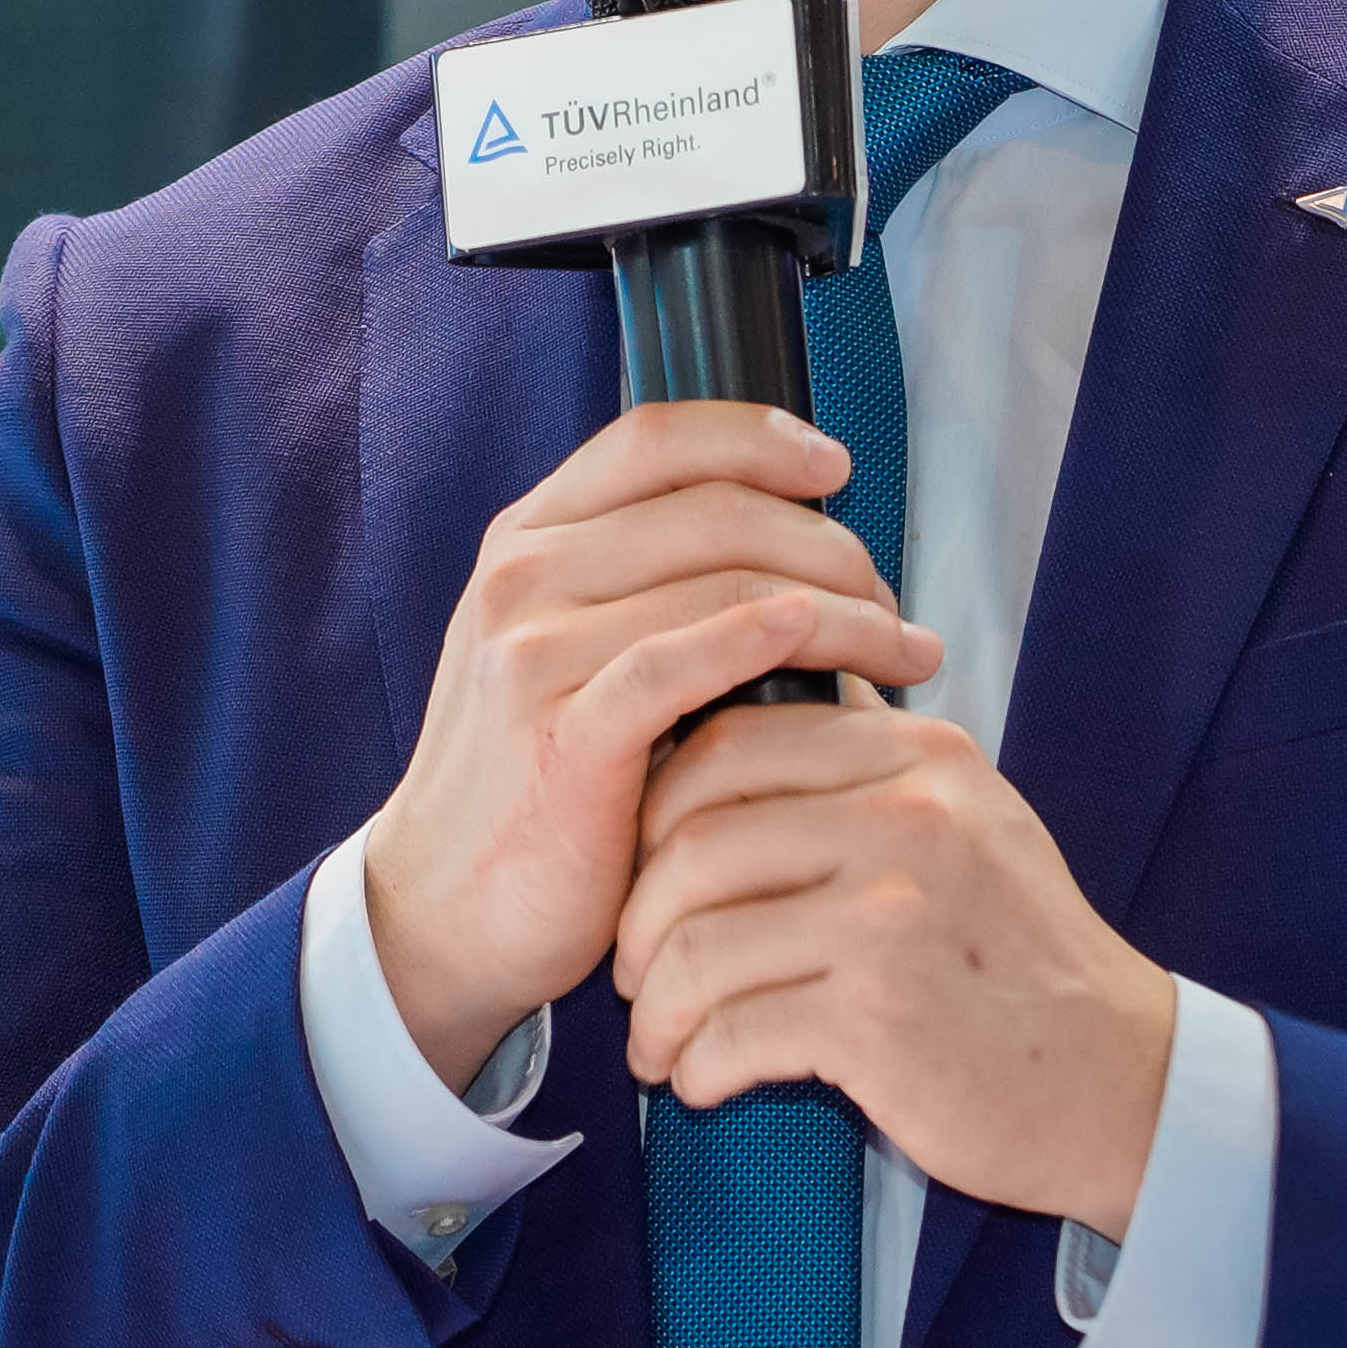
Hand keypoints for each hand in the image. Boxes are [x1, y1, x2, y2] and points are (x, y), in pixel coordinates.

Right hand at [358, 403, 945, 1085]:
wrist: (442, 910)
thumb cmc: (534, 782)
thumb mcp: (564, 653)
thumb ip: (640, 585)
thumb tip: (790, 540)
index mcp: (527, 540)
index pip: (656, 438)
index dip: (758, 437)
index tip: (837, 468)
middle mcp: (522, 577)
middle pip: (713, 507)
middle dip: (829, 543)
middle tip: (892, 599)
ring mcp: (534, 653)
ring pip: (723, 582)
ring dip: (842, 610)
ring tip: (904, 651)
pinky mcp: (563, 735)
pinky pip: (683, 663)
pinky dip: (767, 639)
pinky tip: (826, 645)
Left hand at [613, 702, 1172, 1235]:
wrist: (1118, 1082)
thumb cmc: (1020, 959)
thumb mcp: (968, 822)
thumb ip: (868, 766)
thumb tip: (744, 704)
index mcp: (917, 759)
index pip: (728, 747)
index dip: (655, 814)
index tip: (646, 874)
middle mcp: (907, 820)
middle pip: (693, 844)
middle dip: (638, 920)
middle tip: (635, 973)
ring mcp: (892, 919)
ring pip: (696, 945)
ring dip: (657, 1010)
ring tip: (660, 1043)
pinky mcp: (879, 1019)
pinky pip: (731, 1032)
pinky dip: (698, 1064)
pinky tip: (706, 1081)